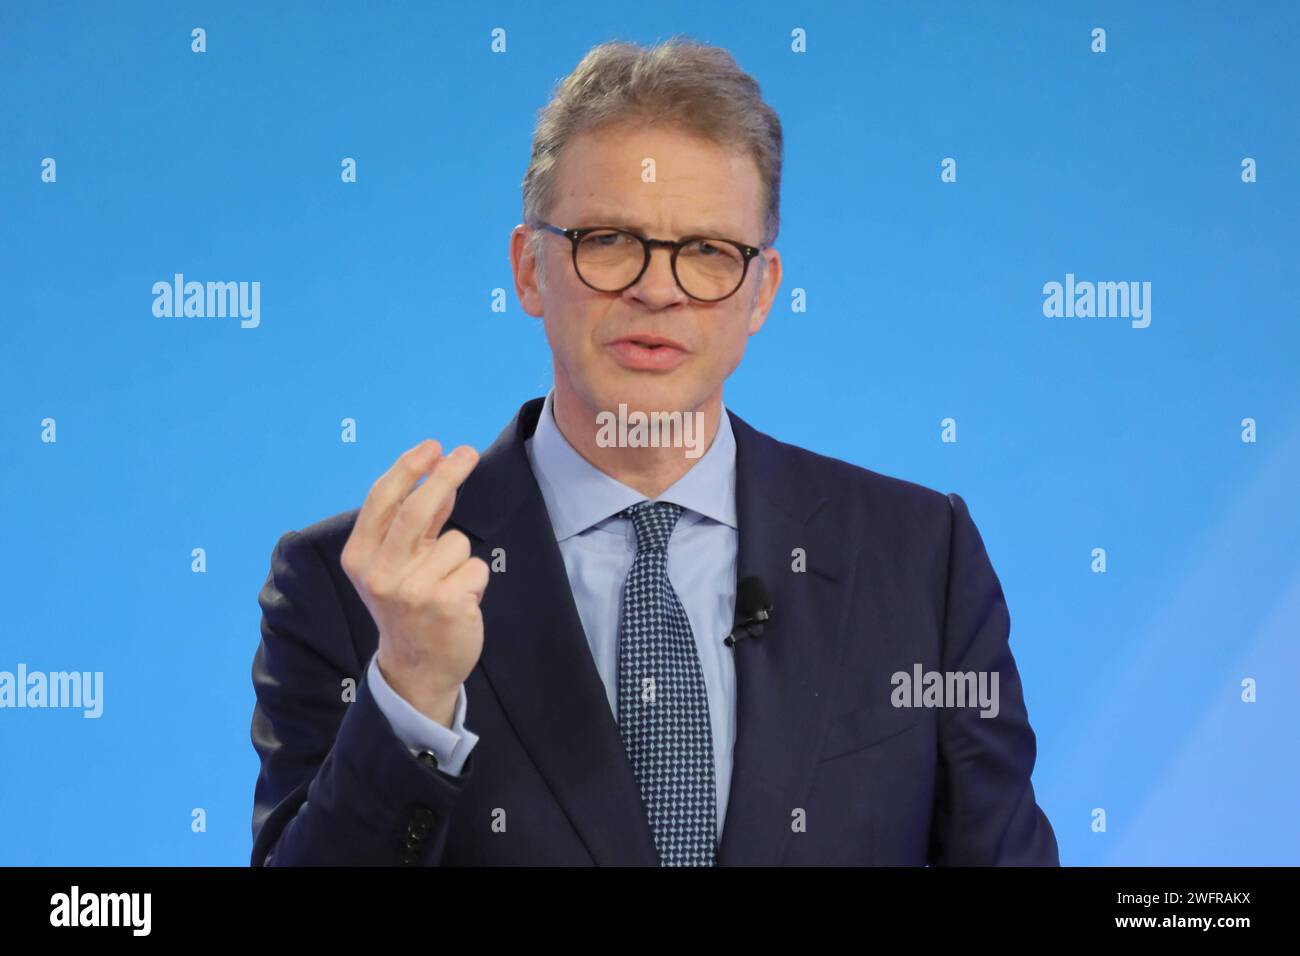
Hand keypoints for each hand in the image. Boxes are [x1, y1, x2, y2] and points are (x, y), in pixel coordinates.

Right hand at [341, 440, 489, 725]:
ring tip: (446, 585)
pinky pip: (475, 567)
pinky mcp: (446, 603)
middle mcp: (380, 573)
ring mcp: (412, 590)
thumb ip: (416, 523)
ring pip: (456, 542)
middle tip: (467, 452)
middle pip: (417, 508)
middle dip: (445, 473)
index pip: (382, 500)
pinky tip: (459, 602)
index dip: (409, 468)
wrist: (415, 668)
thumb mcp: (397, 563)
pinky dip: (475, 579)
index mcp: (359, 557)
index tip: (433, 446)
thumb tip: (441, 475)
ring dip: (460, 557)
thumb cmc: (408, 605)